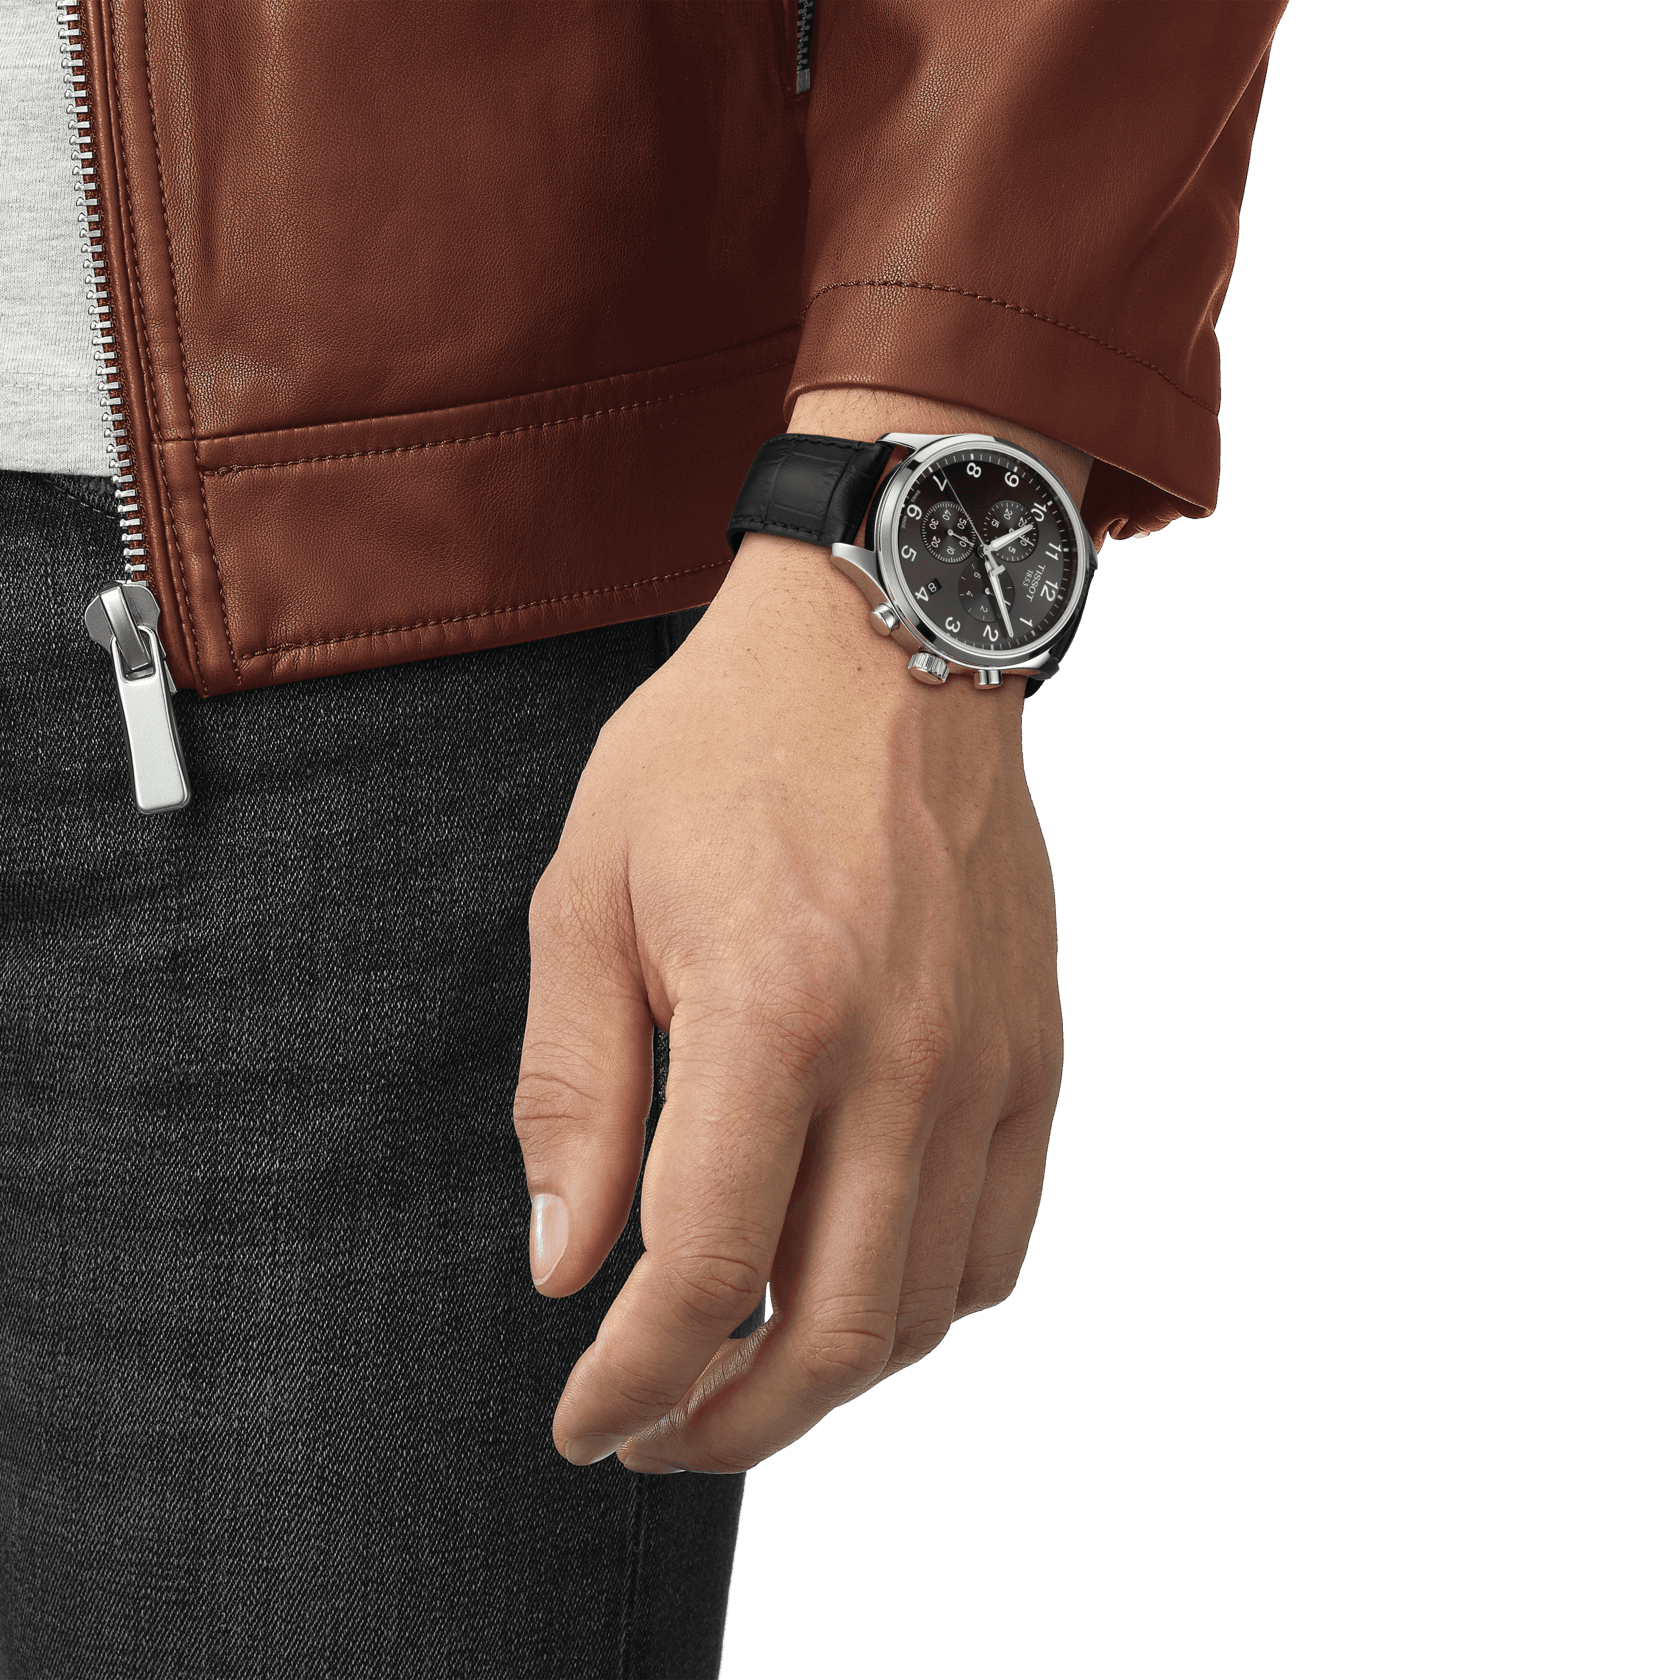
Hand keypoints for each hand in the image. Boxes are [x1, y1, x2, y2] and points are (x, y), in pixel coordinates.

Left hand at [513, 389, 1086, 1472]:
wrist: (887, 647)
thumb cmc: (716, 755)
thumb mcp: (589, 895)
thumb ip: (575, 1092)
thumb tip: (568, 1271)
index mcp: (773, 1013)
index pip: (697, 1273)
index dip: (629, 1383)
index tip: (582, 1423)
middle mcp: (904, 1059)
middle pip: (830, 1332)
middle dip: (729, 1425)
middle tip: (656, 1438)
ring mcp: (989, 1063)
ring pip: (923, 1308)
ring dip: (824, 1377)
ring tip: (742, 1368)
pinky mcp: (1036, 1054)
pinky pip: (998, 1240)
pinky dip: (920, 1304)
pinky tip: (850, 1282)